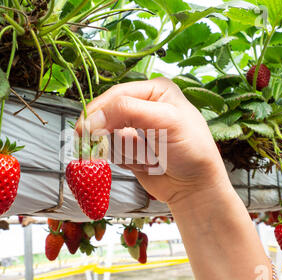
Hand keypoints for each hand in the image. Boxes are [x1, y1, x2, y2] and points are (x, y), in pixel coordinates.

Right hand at [75, 77, 230, 205]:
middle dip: (111, 134)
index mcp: (154, 90)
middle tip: (116, 147)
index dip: (100, 112)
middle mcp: (142, 106)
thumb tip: (92, 118)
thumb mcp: (165, 121)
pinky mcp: (128, 148)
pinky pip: (111, 152)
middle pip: (106, 114)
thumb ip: (128, 111)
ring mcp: (134, 128)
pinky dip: (124, 160)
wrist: (194, 186)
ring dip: (123, 151)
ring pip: (106, 136)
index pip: (117, 95)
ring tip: (147, 156)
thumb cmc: (192, 150)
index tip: (86, 130)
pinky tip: (144, 163)